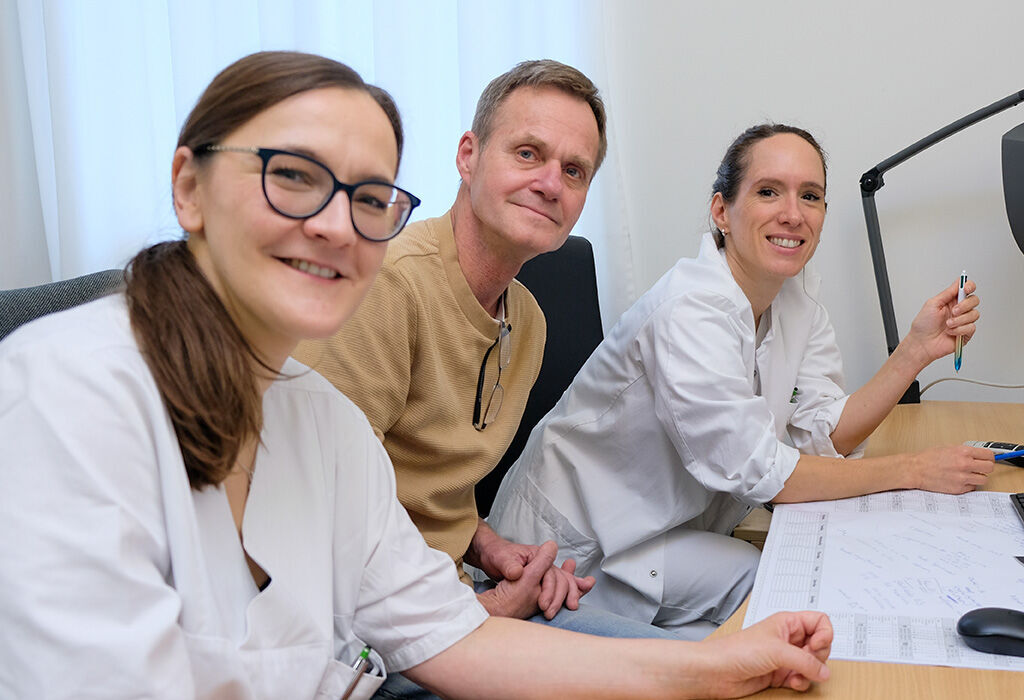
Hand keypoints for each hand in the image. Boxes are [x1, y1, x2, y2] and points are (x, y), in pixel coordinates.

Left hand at [468, 521, 594, 618]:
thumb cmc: (496, 553)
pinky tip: (571, 601)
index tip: (543, 605)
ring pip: (561, 583)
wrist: (489, 554)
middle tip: (553, 612)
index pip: (550, 573)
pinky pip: (555, 586)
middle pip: (560, 579)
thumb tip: (517, 572)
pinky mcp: (538, 581)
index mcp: (536, 555)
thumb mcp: (501, 558)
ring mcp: (541, 572)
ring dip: (569, 593)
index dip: (548, 589)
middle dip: (561, 595)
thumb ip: (509, 565)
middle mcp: (542, 563)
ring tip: (573, 606)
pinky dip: (565, 593)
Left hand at [695, 611, 832, 697]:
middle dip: (818, 657)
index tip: (816, 646)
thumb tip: (825, 672)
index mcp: (787, 622)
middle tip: (806, 661)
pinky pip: (803, 678)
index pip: (819, 621)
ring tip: (797, 675)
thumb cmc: (737, 650)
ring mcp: (785, 657)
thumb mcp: (777, 650)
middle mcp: (788, 638)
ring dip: (810, 672)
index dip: (825, 634)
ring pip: (813, 664)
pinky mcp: (780, 674)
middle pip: (820, 645)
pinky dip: (802, 682)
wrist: (717, 672)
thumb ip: (805, 661)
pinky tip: (792, 682)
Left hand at [904, 278, 978, 364]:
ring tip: (948, 324)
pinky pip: (971, 327)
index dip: (969, 286)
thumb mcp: (933, 304)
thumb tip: (959, 282)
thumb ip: (948, 292)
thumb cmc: (923, 325)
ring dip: (959, 320)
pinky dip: (959, 329)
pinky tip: (950, 332)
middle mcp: (959, 310)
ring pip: (974, 314)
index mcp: (951, 301)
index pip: (967, 289)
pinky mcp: (966, 333)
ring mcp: (963, 321)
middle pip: (974, 300)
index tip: (966, 288)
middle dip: (965, 305)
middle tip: (953, 311)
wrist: (922, 343)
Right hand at [909, 444, 994, 493]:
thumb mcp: (948, 448)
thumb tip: (978, 455)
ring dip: (977, 477)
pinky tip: (959, 480)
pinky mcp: (958, 489)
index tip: (987, 459)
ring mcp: (962, 478)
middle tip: (979, 467)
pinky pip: (972, 488)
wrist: (915, 470)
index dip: (988, 457)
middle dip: (985, 467)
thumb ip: (965, 452)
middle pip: (990, 468)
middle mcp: (965, 465)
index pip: (989, 455)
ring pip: (983, 480)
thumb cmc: (927, 458)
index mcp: (963, 452)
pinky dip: (968, 485)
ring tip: (967, 475)